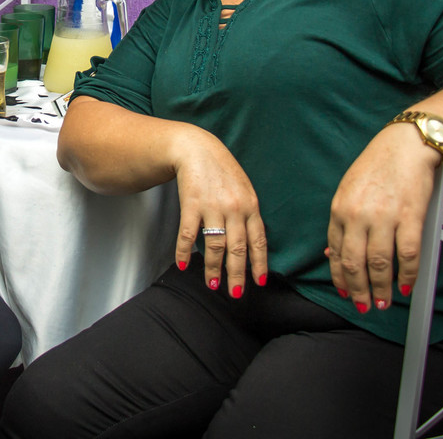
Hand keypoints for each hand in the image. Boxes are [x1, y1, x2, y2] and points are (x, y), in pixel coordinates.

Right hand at [172, 128, 267, 298]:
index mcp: (251, 205)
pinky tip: (184, 265)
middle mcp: (235, 208)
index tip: (259, 282)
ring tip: (212, 285)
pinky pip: (189, 234)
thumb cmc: (222, 171)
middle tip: (236, 294)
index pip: (258, 241)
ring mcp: (213, 207)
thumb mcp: (244, 189)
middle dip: (237, 274)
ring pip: (215, 245)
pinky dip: (185, 251)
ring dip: (213, 268)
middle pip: (238, 248)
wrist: (197, 149)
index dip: (259, 263)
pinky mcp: (192, 204)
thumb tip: (251, 242)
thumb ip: (248, 213)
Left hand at [326, 124, 438, 313]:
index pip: (335, 252)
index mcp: (339, 209)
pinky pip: (408, 255)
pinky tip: (406, 286)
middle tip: (364, 306)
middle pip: (355, 263)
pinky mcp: (410, 217)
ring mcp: (384, 217)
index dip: (340, 277)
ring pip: (380, 264)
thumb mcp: (348, 190)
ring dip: (381, 289)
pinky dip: (407, 276)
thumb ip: (342, 221)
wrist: (406, 145)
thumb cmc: (377, 166)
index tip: (346, 291)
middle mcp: (358, 215)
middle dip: (358, 290)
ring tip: (383, 302)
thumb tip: (333, 251)